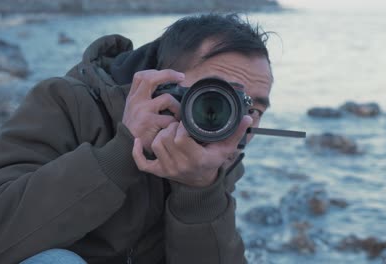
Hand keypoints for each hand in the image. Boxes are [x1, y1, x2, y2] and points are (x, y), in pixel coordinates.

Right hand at [122, 69, 183, 152]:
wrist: (125, 146)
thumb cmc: (135, 129)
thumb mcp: (134, 110)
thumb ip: (145, 99)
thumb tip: (168, 88)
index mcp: (133, 97)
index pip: (141, 76)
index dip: (157, 72)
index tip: (171, 75)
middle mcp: (136, 100)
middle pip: (151, 78)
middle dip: (169, 74)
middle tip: (181, 77)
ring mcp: (142, 110)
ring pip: (167, 98)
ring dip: (178, 106)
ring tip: (180, 114)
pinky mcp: (149, 122)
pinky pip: (170, 118)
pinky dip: (176, 122)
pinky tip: (176, 127)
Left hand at [132, 115, 252, 186]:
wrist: (201, 182)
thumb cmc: (213, 161)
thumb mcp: (226, 149)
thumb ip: (236, 133)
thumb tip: (248, 118)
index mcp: (196, 159)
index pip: (180, 139)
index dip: (181, 128)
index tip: (187, 124)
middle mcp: (180, 166)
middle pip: (165, 140)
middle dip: (171, 129)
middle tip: (179, 126)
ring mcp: (167, 170)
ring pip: (155, 145)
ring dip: (161, 135)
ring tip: (171, 132)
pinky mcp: (158, 172)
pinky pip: (142, 163)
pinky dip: (137, 152)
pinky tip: (138, 142)